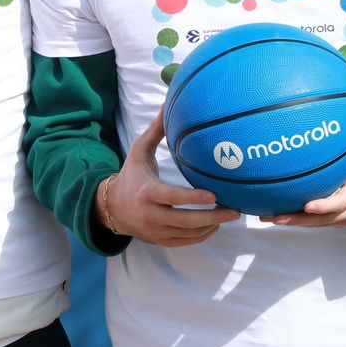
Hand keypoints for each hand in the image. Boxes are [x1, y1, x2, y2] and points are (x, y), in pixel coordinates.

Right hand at [97, 113, 238, 245]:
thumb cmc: (131, 175)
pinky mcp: (160, 241)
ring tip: (229, 215)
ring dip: (211, 226)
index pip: (172, 197)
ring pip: (188, 234)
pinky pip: (185, 242)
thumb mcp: (138, 152)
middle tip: (235, 210)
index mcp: (147, 192)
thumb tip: (167, 104)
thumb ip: (155, 131)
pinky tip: (215, 225)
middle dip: (213, 217)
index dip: (193, 198)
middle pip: (185, 221)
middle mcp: (151, 215)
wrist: (111, 207)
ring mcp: (156, 231)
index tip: (214, 194)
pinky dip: (202, 235)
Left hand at [268, 99, 345, 226]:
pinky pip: (318, 222)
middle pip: (323, 219)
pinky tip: (277, 213)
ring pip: (318, 224)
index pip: (342, 202)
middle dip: (298, 219)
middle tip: (273, 215)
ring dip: (293, 222)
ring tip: (267, 216)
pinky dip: (299, 220)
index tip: (306, 204)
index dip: (324, 205)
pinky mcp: (340, 219)